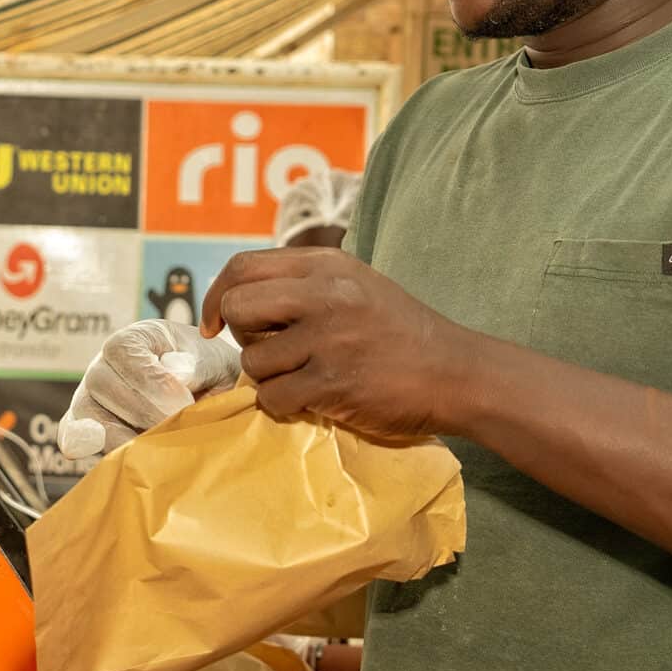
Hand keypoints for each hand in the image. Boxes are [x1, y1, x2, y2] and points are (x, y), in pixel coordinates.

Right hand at [58, 320, 244, 458]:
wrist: (211, 402)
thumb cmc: (210, 376)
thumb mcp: (213, 361)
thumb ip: (197, 363)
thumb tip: (175, 371)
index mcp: (131, 340)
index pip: (122, 352)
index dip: (151, 380)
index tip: (185, 402)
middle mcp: (102, 367)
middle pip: (102, 385)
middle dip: (144, 414)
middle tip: (179, 432)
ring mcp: (89, 401)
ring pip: (88, 419)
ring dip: (125, 439)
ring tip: (162, 452)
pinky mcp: (87, 435)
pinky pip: (79, 444)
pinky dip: (98, 454)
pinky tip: (129, 462)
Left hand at [202, 248, 472, 443]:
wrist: (456, 373)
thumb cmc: (402, 333)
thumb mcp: (356, 285)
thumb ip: (304, 284)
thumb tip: (238, 297)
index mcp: (326, 266)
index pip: (242, 267)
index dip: (218, 296)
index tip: (215, 323)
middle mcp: (324, 294)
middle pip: (238, 308)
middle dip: (243, 336)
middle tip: (271, 351)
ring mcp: (327, 338)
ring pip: (253, 360)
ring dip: (270, 376)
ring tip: (305, 376)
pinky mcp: (331, 383)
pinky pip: (272, 397)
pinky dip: (284, 404)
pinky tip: (313, 399)